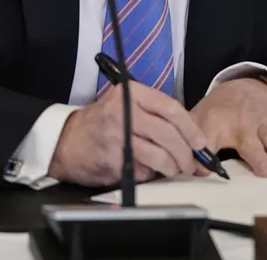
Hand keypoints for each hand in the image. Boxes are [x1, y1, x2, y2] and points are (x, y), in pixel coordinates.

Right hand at [48, 81, 210, 186]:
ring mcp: (116, 136)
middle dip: (185, 153)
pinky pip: (142, 170)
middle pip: (167, 134)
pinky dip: (149, 174)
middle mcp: (123, 110)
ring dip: (171, 167)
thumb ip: (157, 118)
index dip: (190, 128)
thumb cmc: (103, 123)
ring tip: (172, 169)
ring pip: (158, 155)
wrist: (65, 141)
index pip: (170, 108)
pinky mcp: (111, 159)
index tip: (200, 143)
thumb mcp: (127, 107)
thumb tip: (193, 142)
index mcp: (131, 93)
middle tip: (192, 164)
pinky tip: (143, 169)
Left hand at [191, 77, 266, 176]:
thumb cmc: (217, 115)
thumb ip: (194, 149)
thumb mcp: (198, 125)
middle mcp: (243, 123)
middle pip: (251, 142)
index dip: (207, 154)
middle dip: (260, 157)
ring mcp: (264, 123)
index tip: (205, 171)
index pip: (208, 139)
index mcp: (216, 124)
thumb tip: (197, 173)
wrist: (240, 91)